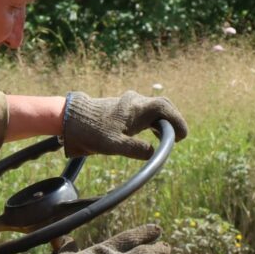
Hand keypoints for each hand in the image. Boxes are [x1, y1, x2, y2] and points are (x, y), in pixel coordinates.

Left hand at [59, 90, 189, 159]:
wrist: (72, 120)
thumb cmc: (91, 131)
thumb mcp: (112, 144)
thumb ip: (133, 148)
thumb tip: (152, 151)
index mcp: (135, 107)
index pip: (164, 108)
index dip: (177, 120)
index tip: (182, 135)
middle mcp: (135, 102)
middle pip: (163, 106)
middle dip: (173, 120)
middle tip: (179, 137)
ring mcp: (130, 104)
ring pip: (155, 109)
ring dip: (164, 122)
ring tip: (169, 139)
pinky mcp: (125, 110)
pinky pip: (147, 113)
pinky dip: (155, 122)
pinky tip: (155, 134)